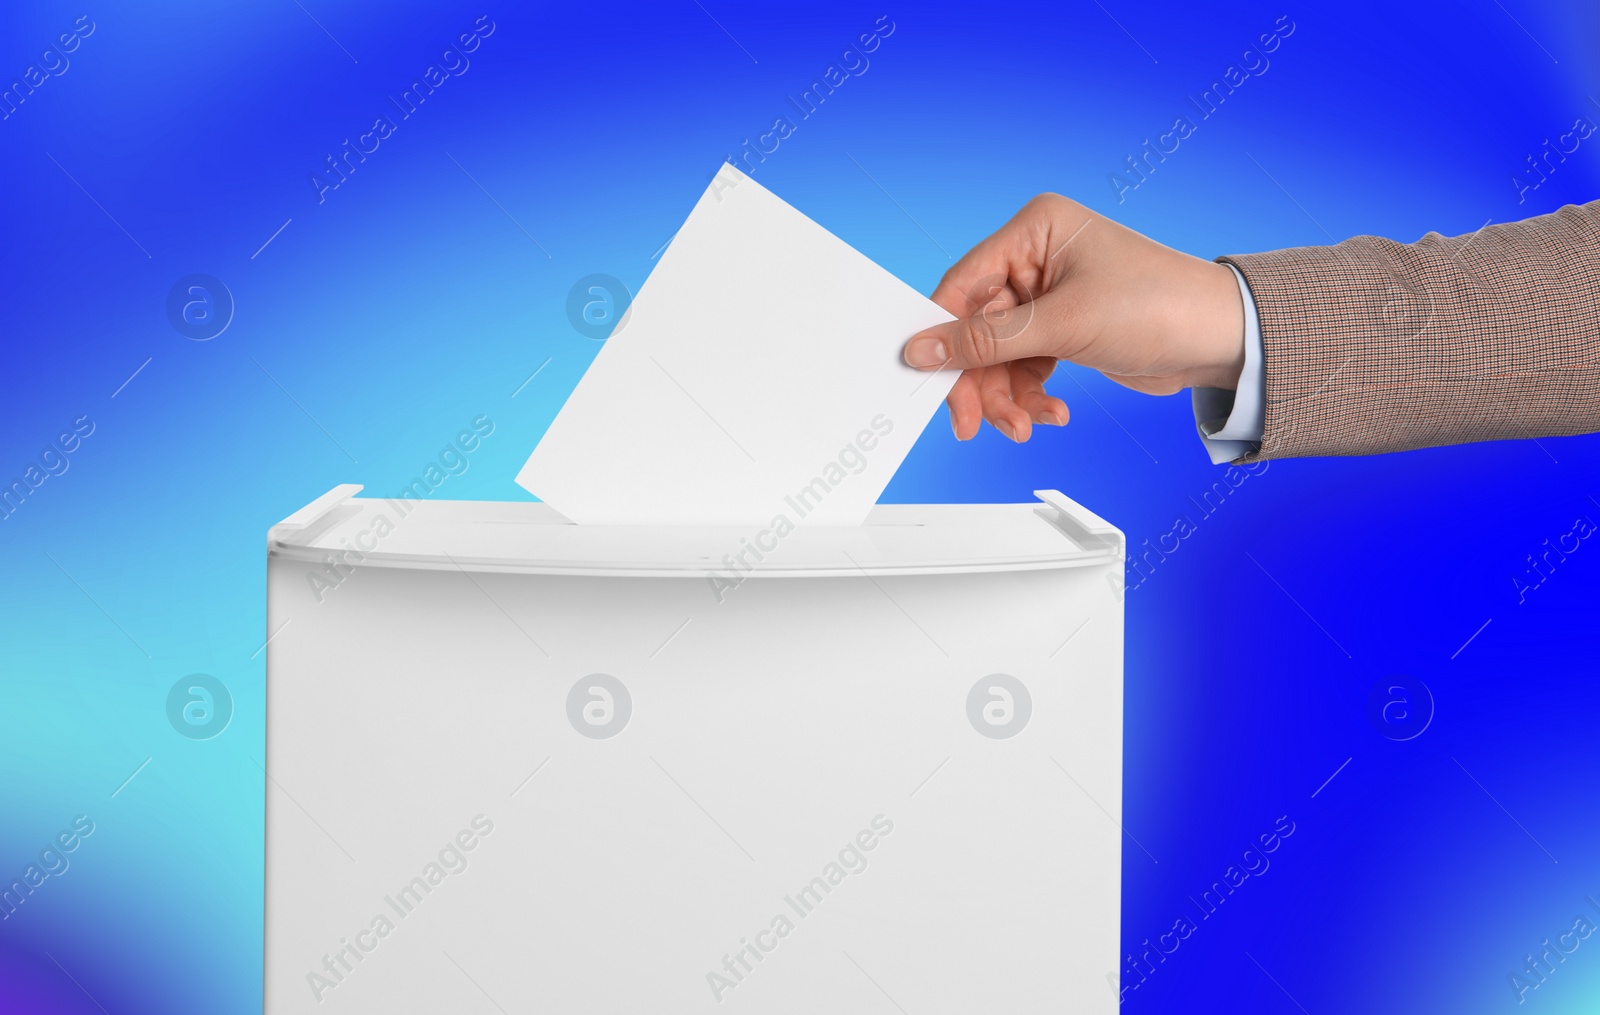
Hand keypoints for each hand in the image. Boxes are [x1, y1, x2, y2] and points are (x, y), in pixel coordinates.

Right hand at [903, 193, 1246, 440]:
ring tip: (1024, 426)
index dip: (941, 332)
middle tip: (973, 422)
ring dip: (1006, 397)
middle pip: (978, 328)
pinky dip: (1030, 396)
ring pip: (998, 356)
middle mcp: (1038, 257)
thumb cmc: (1160, 306)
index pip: (964, 284)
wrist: (1222, 340)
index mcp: (1036, 229)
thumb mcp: (1063, 324)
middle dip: (979, 380)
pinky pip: (1024, 368)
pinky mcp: (1062, 330)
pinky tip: (1051, 414)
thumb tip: (922, 349)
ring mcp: (1049, 297)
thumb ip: (986, 341)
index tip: (922, 373)